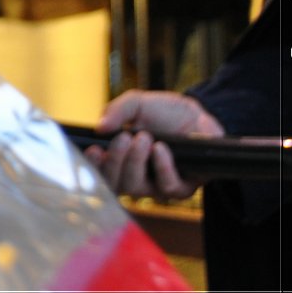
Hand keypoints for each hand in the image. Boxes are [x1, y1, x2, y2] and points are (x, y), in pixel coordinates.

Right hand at [84, 90, 223, 199]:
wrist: (198, 116)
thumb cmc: (164, 112)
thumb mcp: (137, 103)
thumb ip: (117, 110)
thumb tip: (99, 127)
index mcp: (118, 159)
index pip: (98, 171)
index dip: (93, 165)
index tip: (94, 149)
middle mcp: (133, 176)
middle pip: (114, 183)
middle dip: (116, 161)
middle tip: (124, 138)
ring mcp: (156, 185)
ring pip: (136, 187)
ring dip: (136, 162)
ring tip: (144, 138)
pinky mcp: (181, 188)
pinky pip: (167, 187)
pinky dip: (162, 168)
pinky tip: (161, 149)